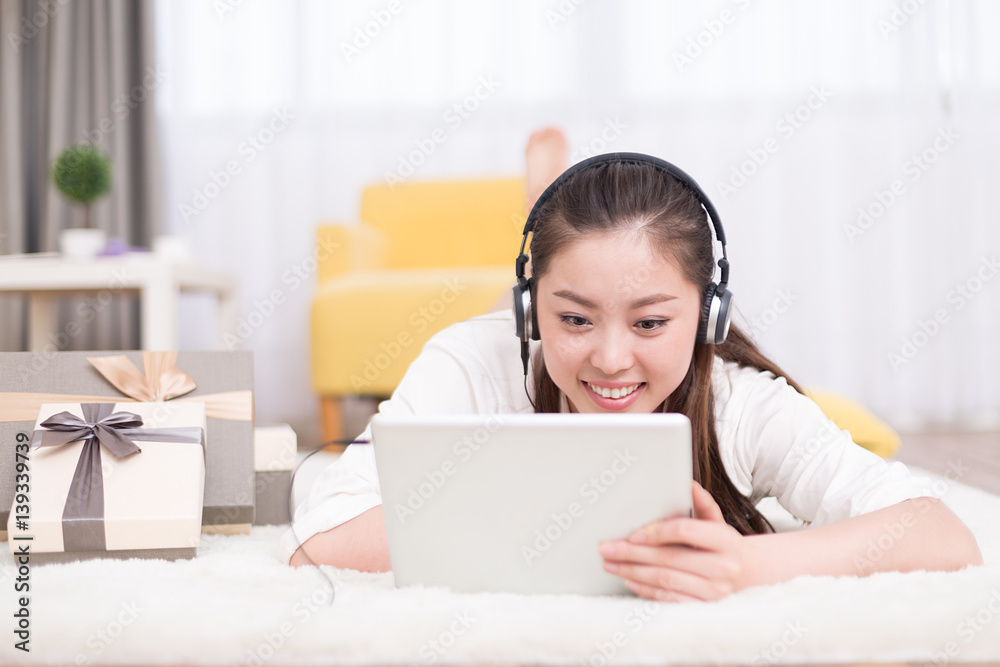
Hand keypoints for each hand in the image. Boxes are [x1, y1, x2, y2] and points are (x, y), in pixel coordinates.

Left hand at [598, 481, 745, 601]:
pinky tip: (629, 581)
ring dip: (633, 572)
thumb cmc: (723, 545)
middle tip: (607, 549)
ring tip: (611, 564)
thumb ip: (703, 504)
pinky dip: (646, 591)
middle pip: (669, 559)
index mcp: (726, 541)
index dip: (656, 532)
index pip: (685, 531)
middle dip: (632, 553)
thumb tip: (689, 484)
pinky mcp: (704, 608)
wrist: (747, 575)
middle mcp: (723, 568)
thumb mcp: (717, 522)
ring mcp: (714, 591)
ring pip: (665, 581)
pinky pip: (669, 601)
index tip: (632, 533)